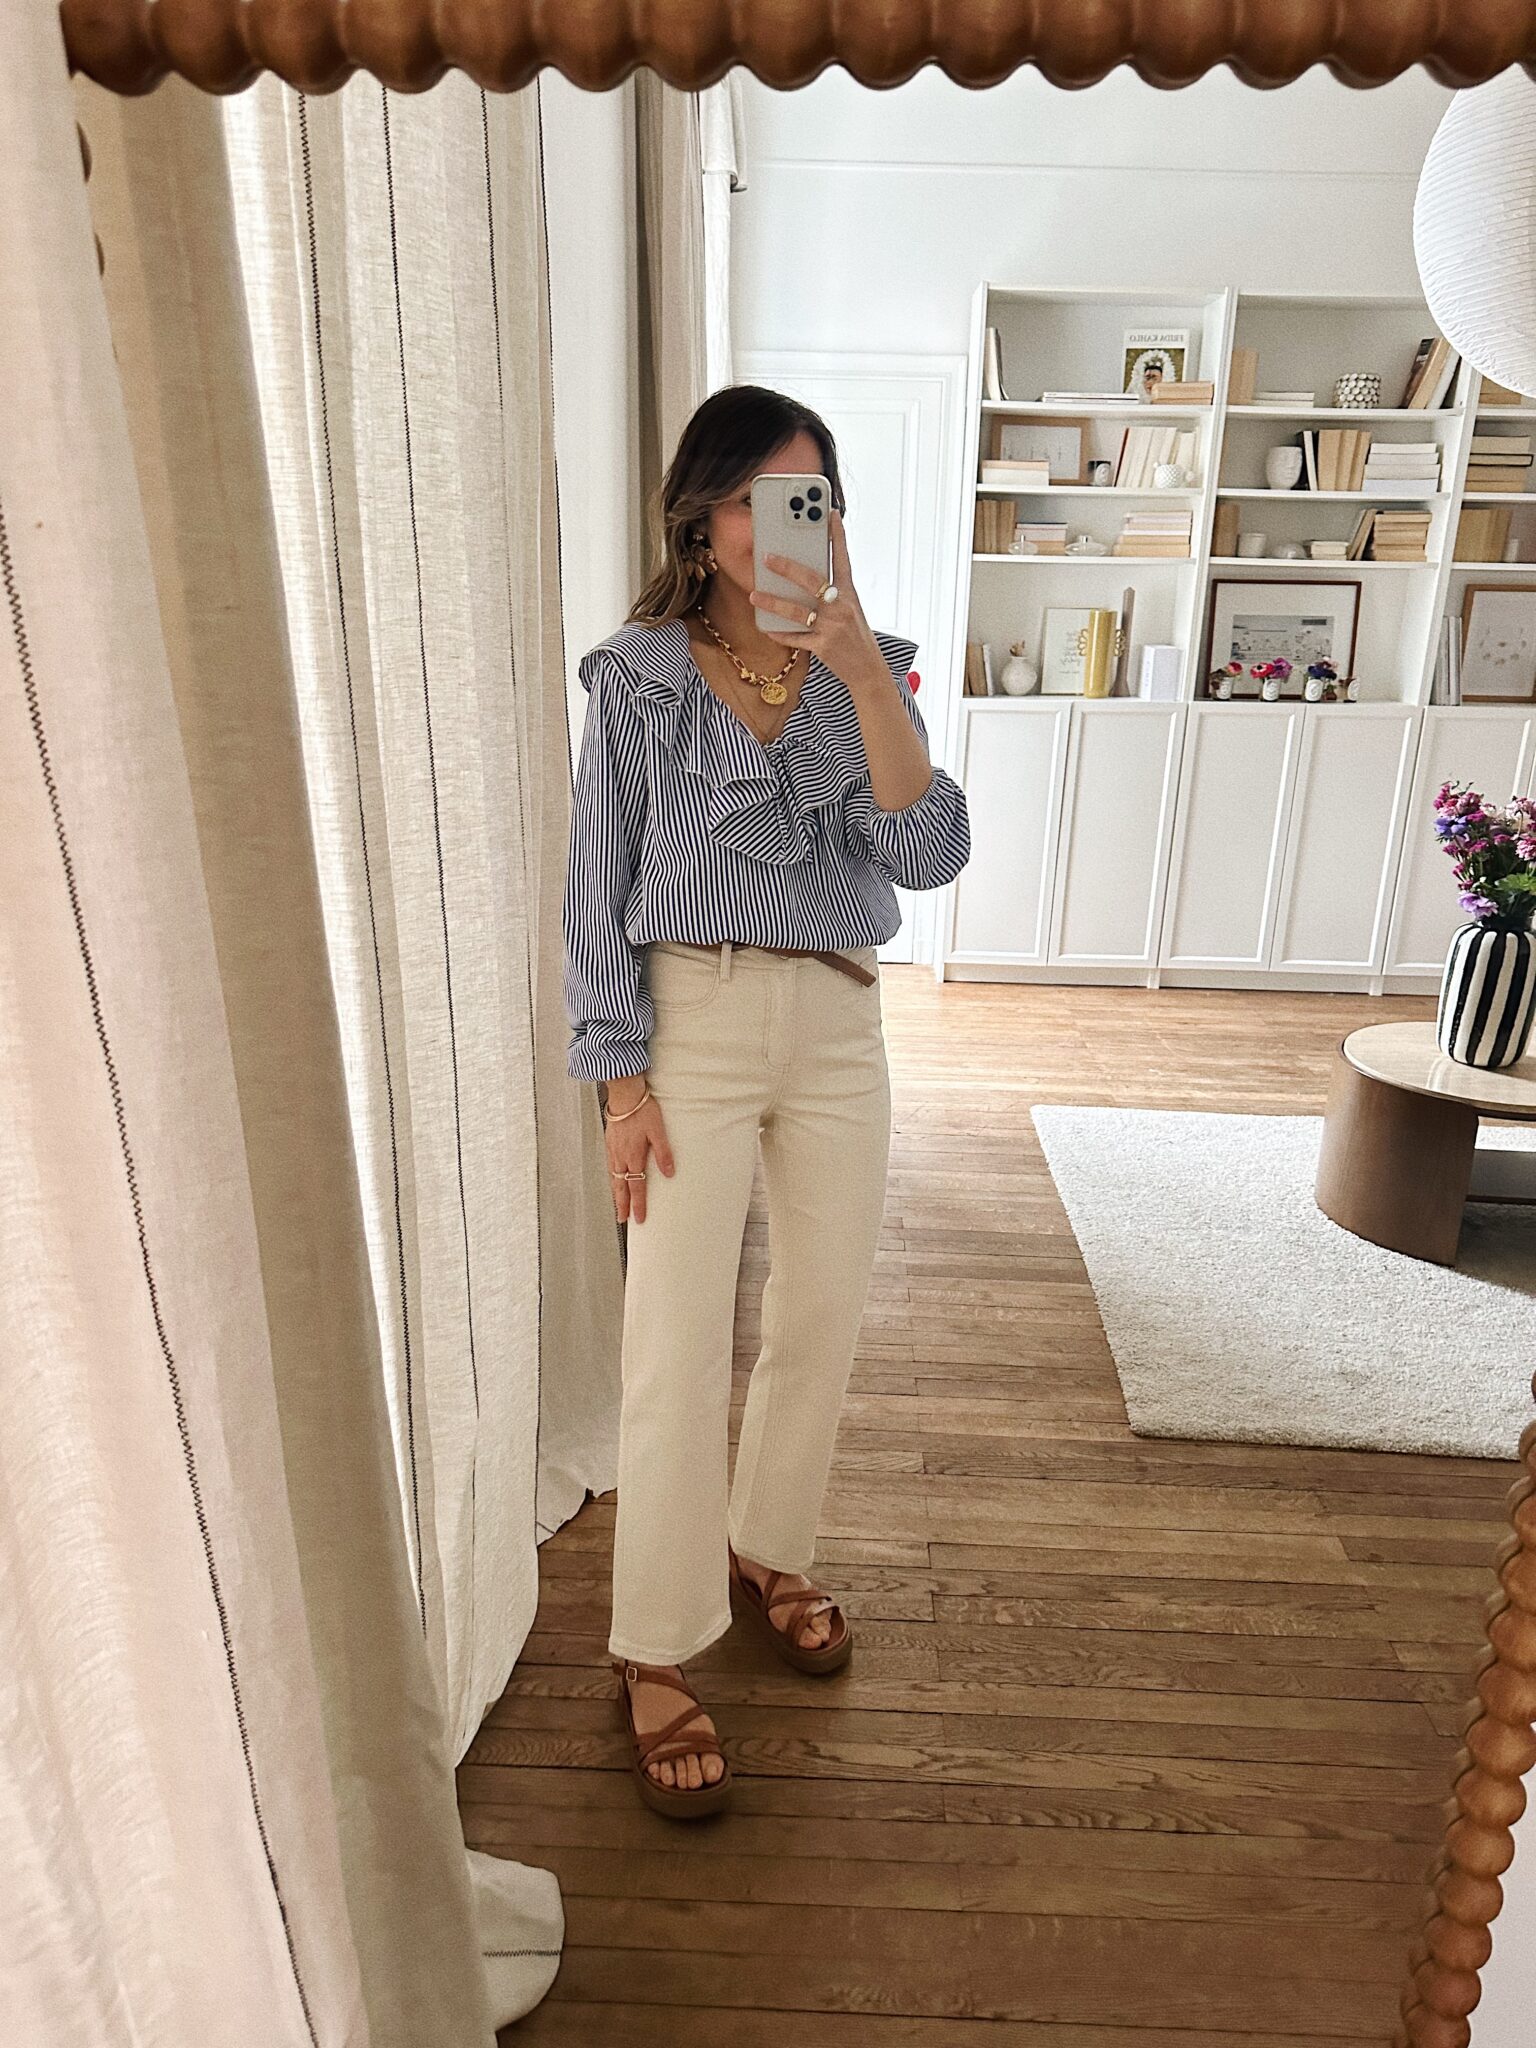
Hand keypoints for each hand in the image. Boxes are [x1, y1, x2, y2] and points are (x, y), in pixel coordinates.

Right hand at [604, 1085, 673, 1224]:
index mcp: (633, 1156)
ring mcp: (613, 1150)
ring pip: (613, 1178)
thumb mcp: (658, 1130)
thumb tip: (669, 1173)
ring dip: (616, 1193)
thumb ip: (663, 1152)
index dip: (638, 1204)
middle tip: (622, 1219)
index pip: (636, 1186)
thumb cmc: (642, 1109)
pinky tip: (614, 1178)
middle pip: (620, 1187)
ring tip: (617, 1204)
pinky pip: (609, 1166)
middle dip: (622, 1205)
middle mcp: (620, 1156)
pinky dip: (611, 1178)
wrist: (624, 1094)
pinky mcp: (610, 1142)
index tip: (639, 1219)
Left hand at [750, 510, 888, 694]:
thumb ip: (832, 593)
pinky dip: (779, 633)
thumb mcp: (850, 609)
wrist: (868, 670)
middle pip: (812, 580)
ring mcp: (832, 627)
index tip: (829, 513)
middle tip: (766, 556)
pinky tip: (766, 627)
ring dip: (772, 602)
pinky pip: (795, 638)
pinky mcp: (823, 646)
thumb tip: (805, 578)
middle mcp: (841, 606)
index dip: (837, 535)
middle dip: (787, 567)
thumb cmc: (856, 636)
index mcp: (849, 593)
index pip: (843, 558)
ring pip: (797, 611)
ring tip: (754, 595)